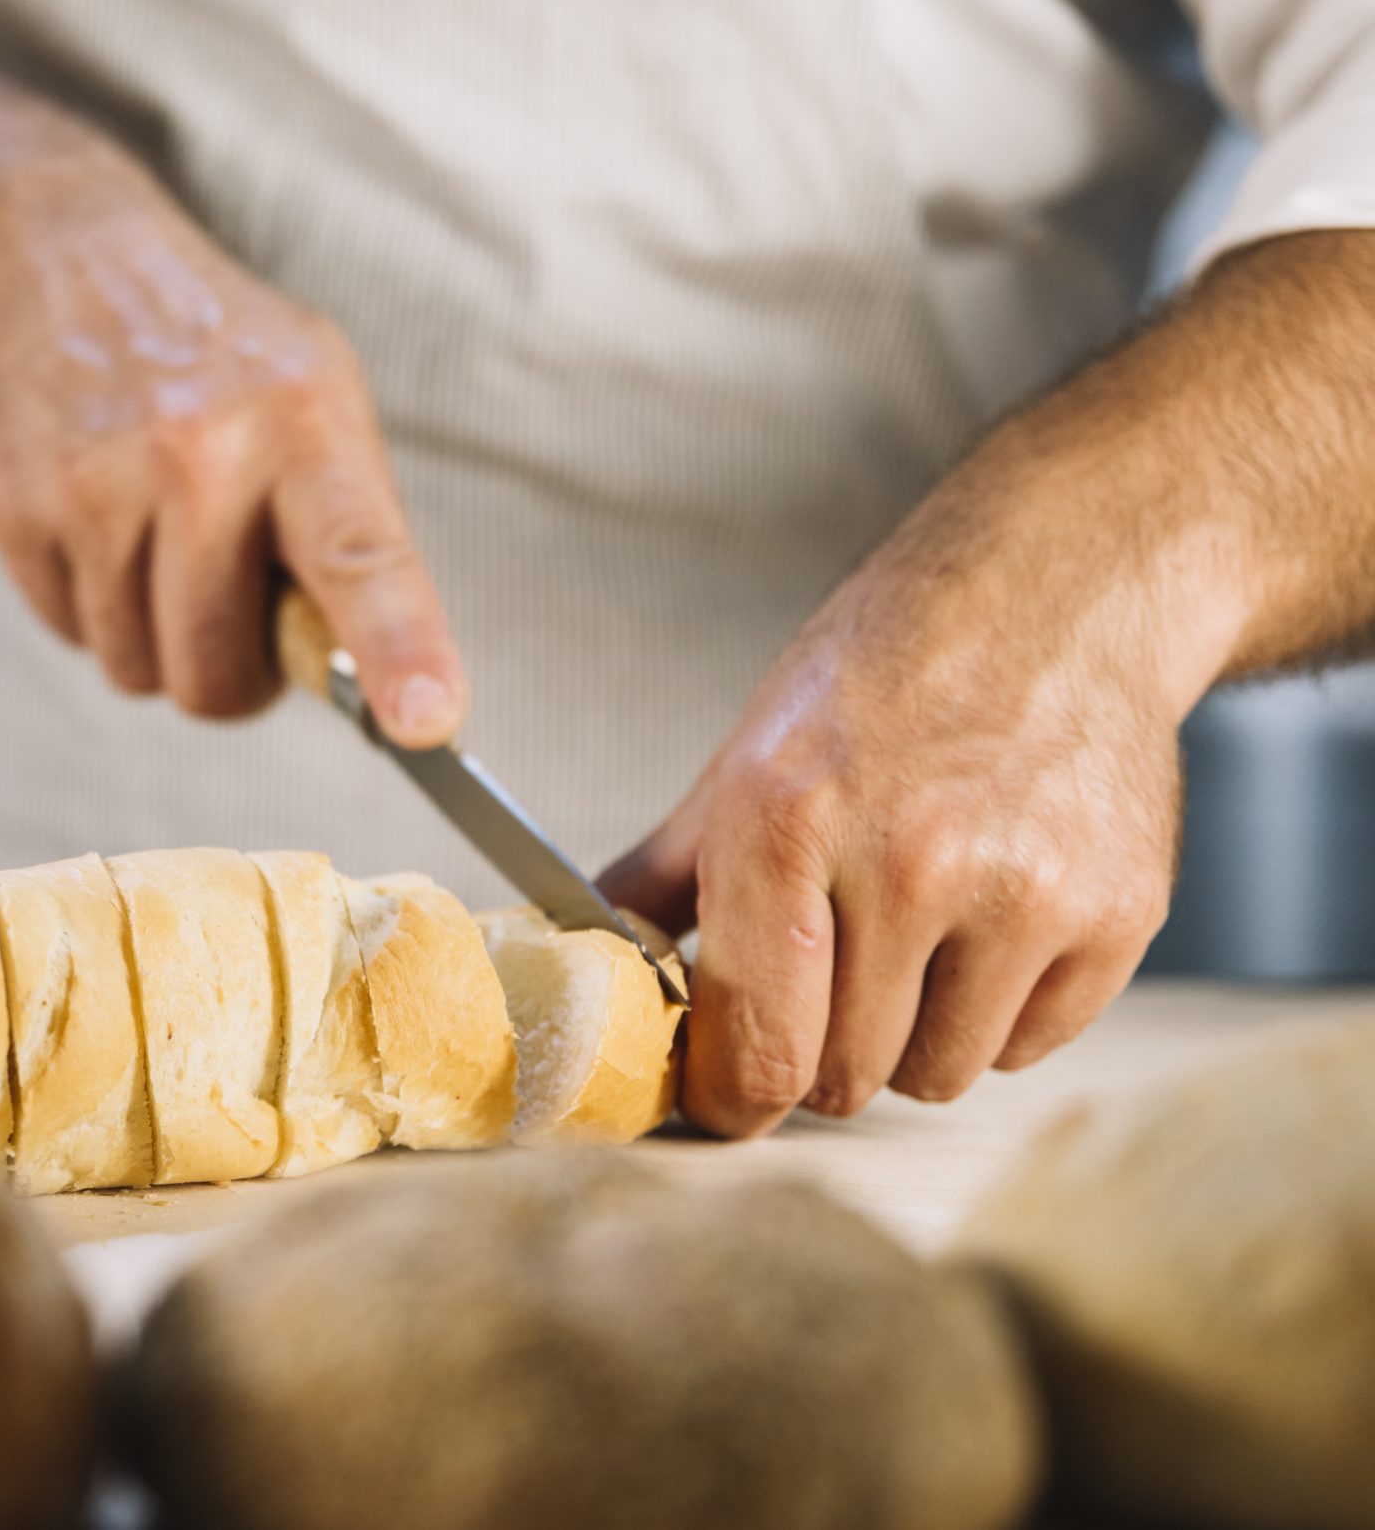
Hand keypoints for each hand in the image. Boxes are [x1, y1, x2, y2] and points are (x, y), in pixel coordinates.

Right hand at [0, 144, 465, 742]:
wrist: (58, 256)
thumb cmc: (216, 358)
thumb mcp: (317, 399)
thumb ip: (354, 536)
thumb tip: (379, 689)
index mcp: (303, 423)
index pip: (362, 558)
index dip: (399, 650)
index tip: (427, 721)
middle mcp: (199, 449)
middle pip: (215, 673)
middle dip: (227, 668)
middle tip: (229, 593)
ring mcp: (97, 479)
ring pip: (137, 666)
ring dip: (152, 633)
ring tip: (156, 533)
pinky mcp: (16, 503)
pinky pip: (70, 633)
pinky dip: (89, 601)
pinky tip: (96, 518)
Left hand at [599, 535, 1191, 1136]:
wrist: (1051, 599)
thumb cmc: (883, 677)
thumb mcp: (746, 758)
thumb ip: (663, 877)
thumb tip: (580, 963)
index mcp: (791, 821)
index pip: (758, 1048)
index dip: (734, 1100)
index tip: (731, 1100)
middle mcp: (911, 863)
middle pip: (847, 1077)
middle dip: (825, 1048)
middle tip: (834, 969)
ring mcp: (1026, 893)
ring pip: (940, 1075)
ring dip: (916, 1035)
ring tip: (917, 933)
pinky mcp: (1118, 914)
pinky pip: (1030, 1047)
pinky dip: (1002, 1012)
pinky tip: (992, 920)